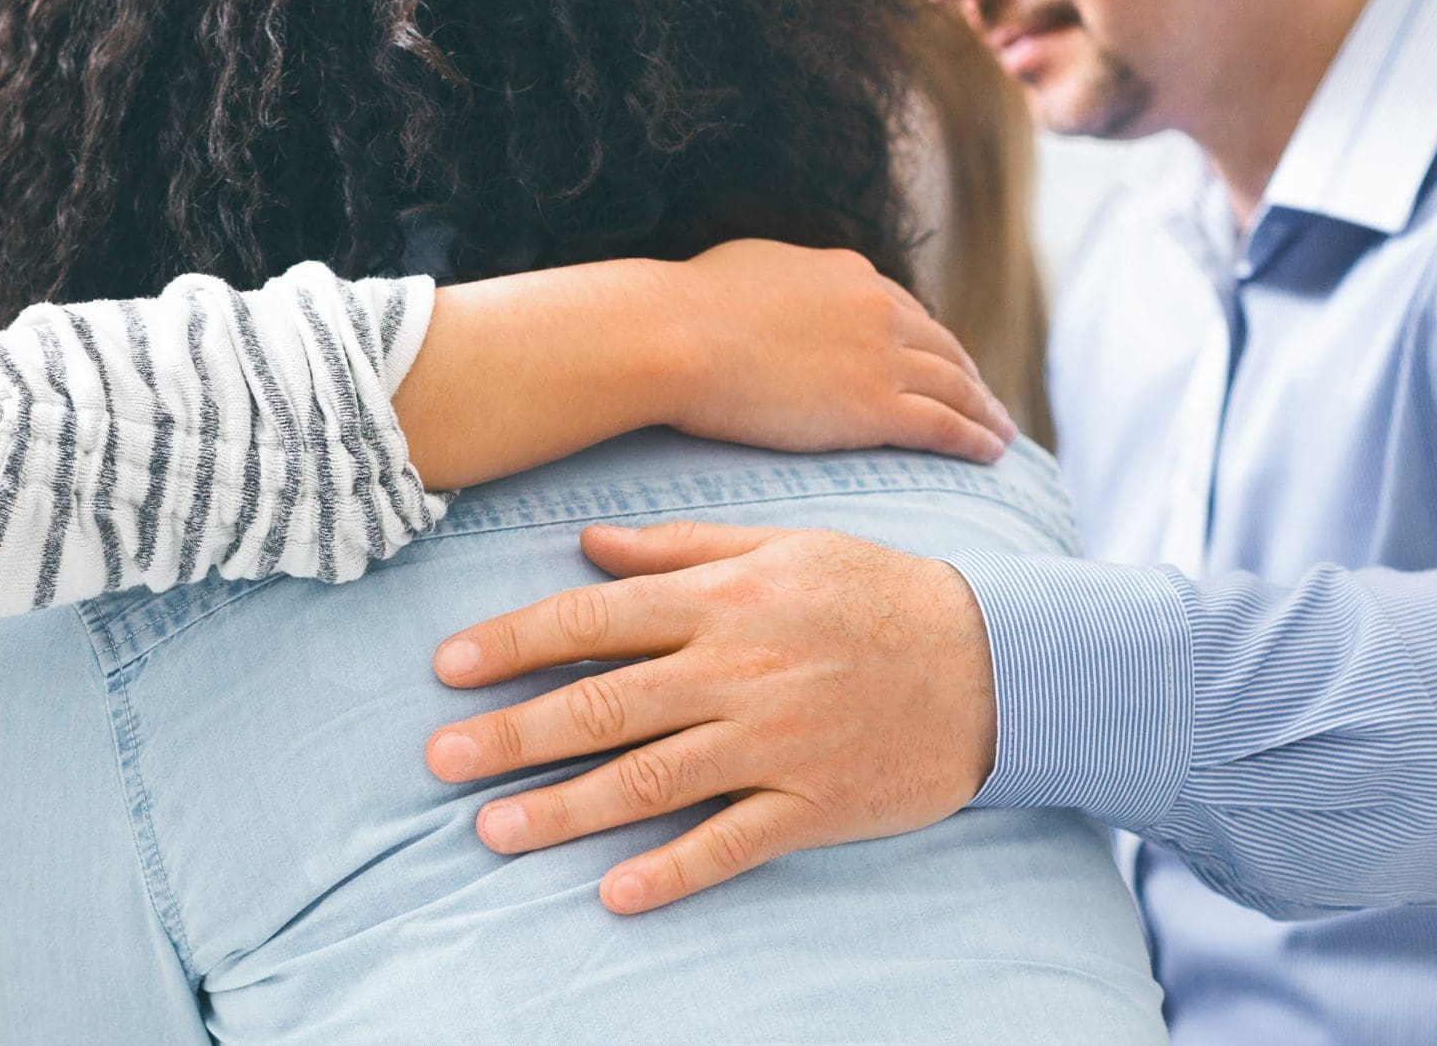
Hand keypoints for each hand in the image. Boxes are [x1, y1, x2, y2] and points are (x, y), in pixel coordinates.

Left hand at [423, 520, 996, 913]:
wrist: (997, 663)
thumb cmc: (878, 591)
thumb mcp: (781, 545)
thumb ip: (680, 546)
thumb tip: (587, 544)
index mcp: (721, 602)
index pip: (594, 619)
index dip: (515, 641)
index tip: (448, 665)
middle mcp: (736, 672)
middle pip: (603, 704)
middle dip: (513, 733)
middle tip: (439, 758)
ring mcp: (773, 744)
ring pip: (649, 779)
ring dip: (564, 809)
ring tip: (492, 830)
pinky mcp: (814, 805)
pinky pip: (731, 844)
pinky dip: (672, 871)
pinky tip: (613, 893)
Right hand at [669, 241, 1013, 463]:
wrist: (673, 337)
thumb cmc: (684, 307)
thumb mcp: (745, 267)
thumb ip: (778, 281)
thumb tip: (769, 291)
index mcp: (847, 274)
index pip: (903, 308)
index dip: (927, 338)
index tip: (941, 359)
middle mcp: (877, 308)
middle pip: (942, 346)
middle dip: (968, 374)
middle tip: (984, 399)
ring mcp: (881, 356)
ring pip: (956, 386)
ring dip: (984, 409)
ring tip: (1000, 432)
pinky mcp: (876, 406)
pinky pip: (944, 426)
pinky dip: (975, 439)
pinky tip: (991, 451)